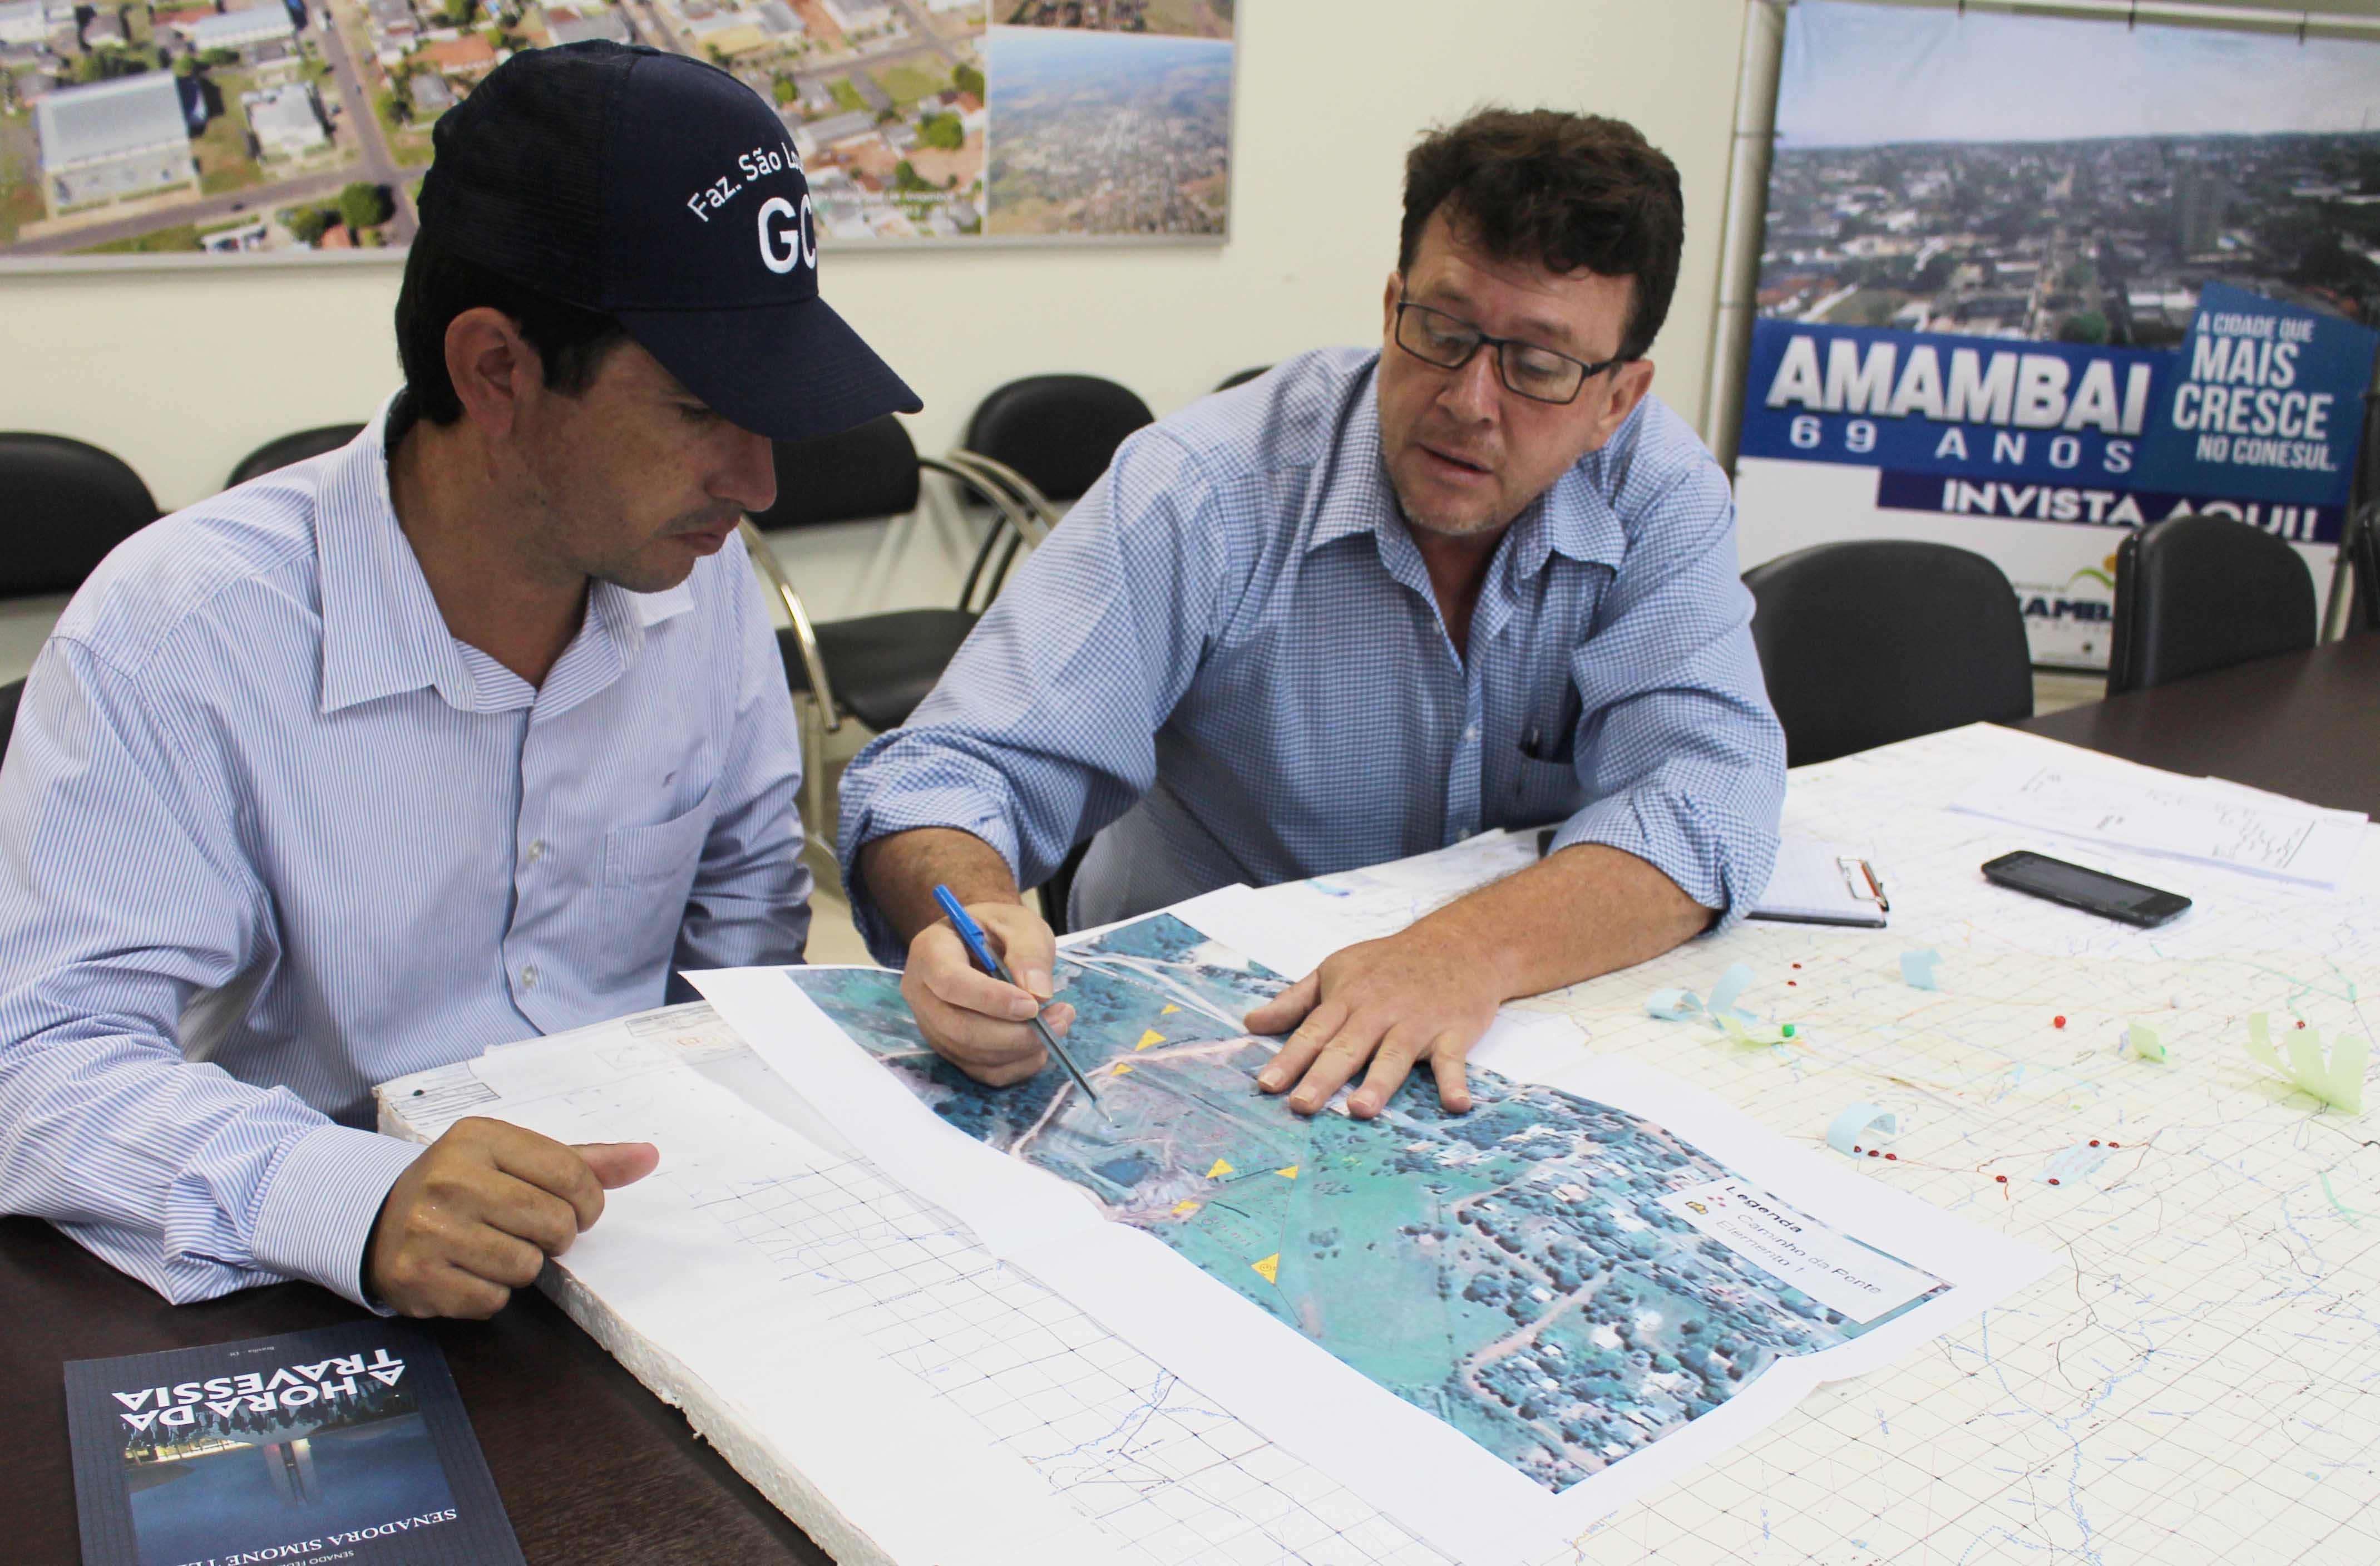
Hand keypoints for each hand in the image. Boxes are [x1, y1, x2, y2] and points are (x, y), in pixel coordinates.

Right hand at [365, 1117, 657, 1318]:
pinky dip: (491, 1293)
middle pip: (553, 1223)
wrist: (379, 1219)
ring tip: (494, 1246)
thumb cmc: (463, 1185)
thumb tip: (650, 1156)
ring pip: (525, 1266)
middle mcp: (451, 1178)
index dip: (590, 1202)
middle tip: (532, 1230)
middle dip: (557, 1235)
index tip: (579, 1210)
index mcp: (480, 1137)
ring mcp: (430, 1229)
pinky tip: (468, 1270)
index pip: (570, 1173)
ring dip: (522, 1265)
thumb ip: (584, 1161)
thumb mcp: (514, 1158)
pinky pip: (492, 1299)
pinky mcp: (418, 1276)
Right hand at [900, 900, 1075, 1086]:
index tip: (1033, 1005)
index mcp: (930, 951)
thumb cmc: (998, 928)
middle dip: (1014, 1034)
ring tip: (1058, 1024)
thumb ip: (1029, 952)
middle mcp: (920, 992)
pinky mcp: (949, 1048)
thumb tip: (1038, 993)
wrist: (982, 943)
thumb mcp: (1020, 924)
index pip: (950, 983)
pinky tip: (1039, 1047)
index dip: (991, 1000)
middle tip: (1060, 1019)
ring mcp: (931, 1025)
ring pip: (971, 1055)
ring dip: (1021, 1049)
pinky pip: (980, 1071)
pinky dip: (1015, 1066)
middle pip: (959, 1029)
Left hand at [1243, 927, 1498, 1117]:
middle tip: (1302, 1105)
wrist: (1457, 941)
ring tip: (1360, 1109)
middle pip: (1346, 1048)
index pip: (1312, 1032)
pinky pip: (1452, 1060)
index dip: (1289, 1059)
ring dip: (1378, 1083)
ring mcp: (1416, 1023)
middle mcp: (1378, 1012)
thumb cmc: (1389, 962)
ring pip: (1393, 1056)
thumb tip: (1251, 1024)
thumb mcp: (1335, 970)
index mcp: (1347, 999)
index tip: (1266, 1085)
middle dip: (1323, 1077)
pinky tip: (1456, 1104)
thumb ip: (1294, 1001)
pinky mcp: (1452, 1032)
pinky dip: (1455, 1082)